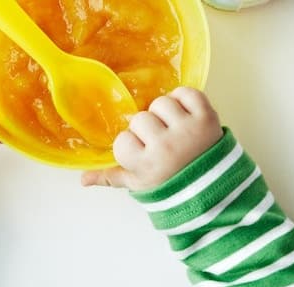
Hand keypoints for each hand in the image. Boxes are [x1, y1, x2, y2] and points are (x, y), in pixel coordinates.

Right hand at [81, 87, 222, 190]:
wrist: (210, 186)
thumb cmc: (170, 186)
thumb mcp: (139, 185)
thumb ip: (110, 178)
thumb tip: (82, 179)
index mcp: (147, 164)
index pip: (123, 140)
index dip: (131, 145)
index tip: (143, 155)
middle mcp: (166, 146)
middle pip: (140, 119)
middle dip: (147, 129)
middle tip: (159, 142)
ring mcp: (188, 130)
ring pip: (161, 102)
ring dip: (164, 113)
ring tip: (172, 129)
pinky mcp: (207, 118)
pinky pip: (187, 92)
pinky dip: (184, 98)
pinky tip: (183, 115)